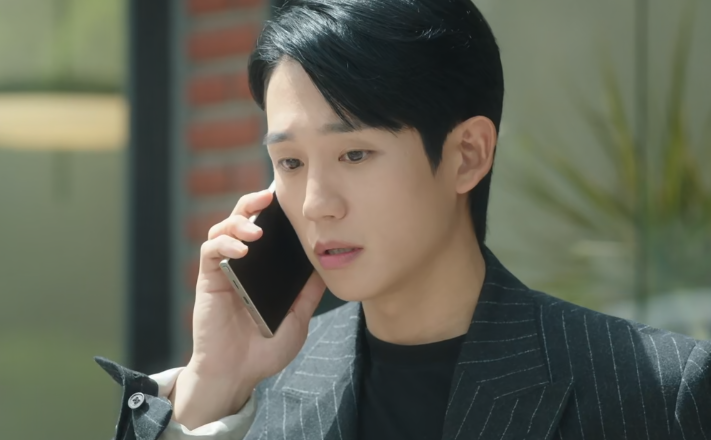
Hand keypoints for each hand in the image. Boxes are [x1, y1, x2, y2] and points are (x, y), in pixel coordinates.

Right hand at [170, 188, 325, 428]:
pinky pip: (211, 251)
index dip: (276, 212)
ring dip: (239, 222)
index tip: (292, 198)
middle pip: (243, 220)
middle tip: (269, 197)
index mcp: (263, 269)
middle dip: (254, 203)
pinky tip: (242, 251)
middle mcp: (243, 264)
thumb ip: (308, 293)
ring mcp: (224, 270)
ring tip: (256, 231)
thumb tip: (326, 265)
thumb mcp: (297, 319)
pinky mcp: (208, 279)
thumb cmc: (264, 350)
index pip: (268, 231)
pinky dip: (225, 244)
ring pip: (223, 229)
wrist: (237, 374)